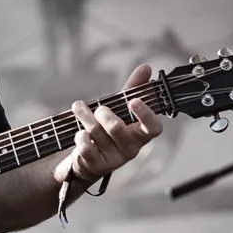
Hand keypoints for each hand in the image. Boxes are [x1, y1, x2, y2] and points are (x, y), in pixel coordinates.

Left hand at [66, 64, 162, 182]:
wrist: (88, 159)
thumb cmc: (108, 130)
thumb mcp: (120, 109)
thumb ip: (133, 89)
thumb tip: (146, 67)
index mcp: (140, 134)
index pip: (154, 128)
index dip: (146, 114)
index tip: (134, 100)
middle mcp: (130, 148)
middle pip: (117, 127)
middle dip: (102, 113)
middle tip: (98, 108)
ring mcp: (113, 159)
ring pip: (97, 132)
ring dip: (84, 116)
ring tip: (78, 108)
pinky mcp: (96, 165)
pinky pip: (85, 146)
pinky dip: (79, 135)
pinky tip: (79, 132)